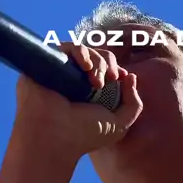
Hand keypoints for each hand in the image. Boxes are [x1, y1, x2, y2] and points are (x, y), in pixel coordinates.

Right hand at [12, 43, 142, 164]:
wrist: (55, 134)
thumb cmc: (85, 134)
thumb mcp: (119, 125)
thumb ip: (133, 104)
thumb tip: (130, 77)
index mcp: (93, 94)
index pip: (108, 71)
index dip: (118, 70)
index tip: (123, 78)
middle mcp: (77, 82)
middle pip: (99, 57)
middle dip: (109, 65)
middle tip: (111, 79)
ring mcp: (63, 72)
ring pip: (86, 51)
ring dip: (98, 62)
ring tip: (96, 82)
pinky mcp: (49, 64)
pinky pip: (67, 47)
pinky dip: (81, 52)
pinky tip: (86, 67)